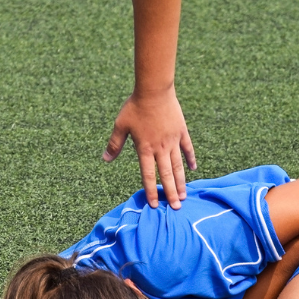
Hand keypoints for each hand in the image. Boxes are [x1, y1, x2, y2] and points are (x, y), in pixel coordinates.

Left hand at [103, 88, 195, 208]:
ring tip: (184, 195)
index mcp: (145, 148)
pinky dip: (190, 159)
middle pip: (166, 175)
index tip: (155, 205)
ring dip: (181, 181)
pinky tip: (193, 169)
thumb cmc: (135, 107)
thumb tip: (105, 159)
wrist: (154, 90)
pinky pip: (187, 149)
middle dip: (170, 193)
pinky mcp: (181, 132)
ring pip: (178, 166)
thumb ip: (114, 144)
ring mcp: (173, 140)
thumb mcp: (121, 125)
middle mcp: (160, 148)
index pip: (148, 175)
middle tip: (176, 208)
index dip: (151, 191)